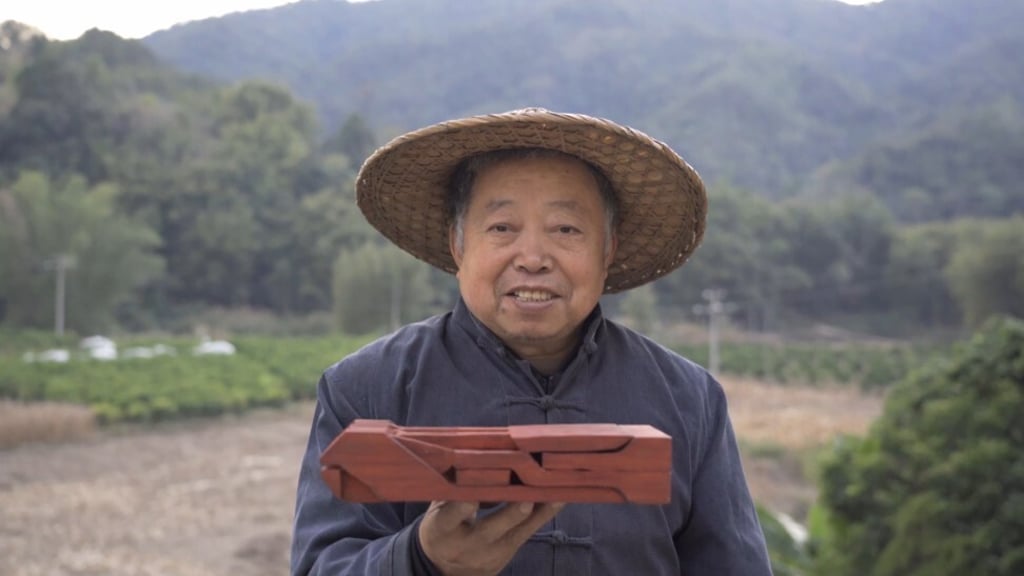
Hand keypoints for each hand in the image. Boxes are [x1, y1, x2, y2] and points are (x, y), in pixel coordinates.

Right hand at [418, 500, 564, 575]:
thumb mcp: (438, 508)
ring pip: (517, 532)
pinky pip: (529, 531)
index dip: (462, 507)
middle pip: (489, 530)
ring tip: (556, 493)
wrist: (447, 568)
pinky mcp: (509, 552)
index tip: (473, 495)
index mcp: (441, 529)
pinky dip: (544, 513)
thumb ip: (452, 487)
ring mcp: (490, 552)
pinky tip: (560, 497)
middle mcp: (466, 544)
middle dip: (509, 514)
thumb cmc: (443, 525)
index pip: (450, 517)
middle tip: (526, 499)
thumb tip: (472, 455)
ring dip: (538, 512)